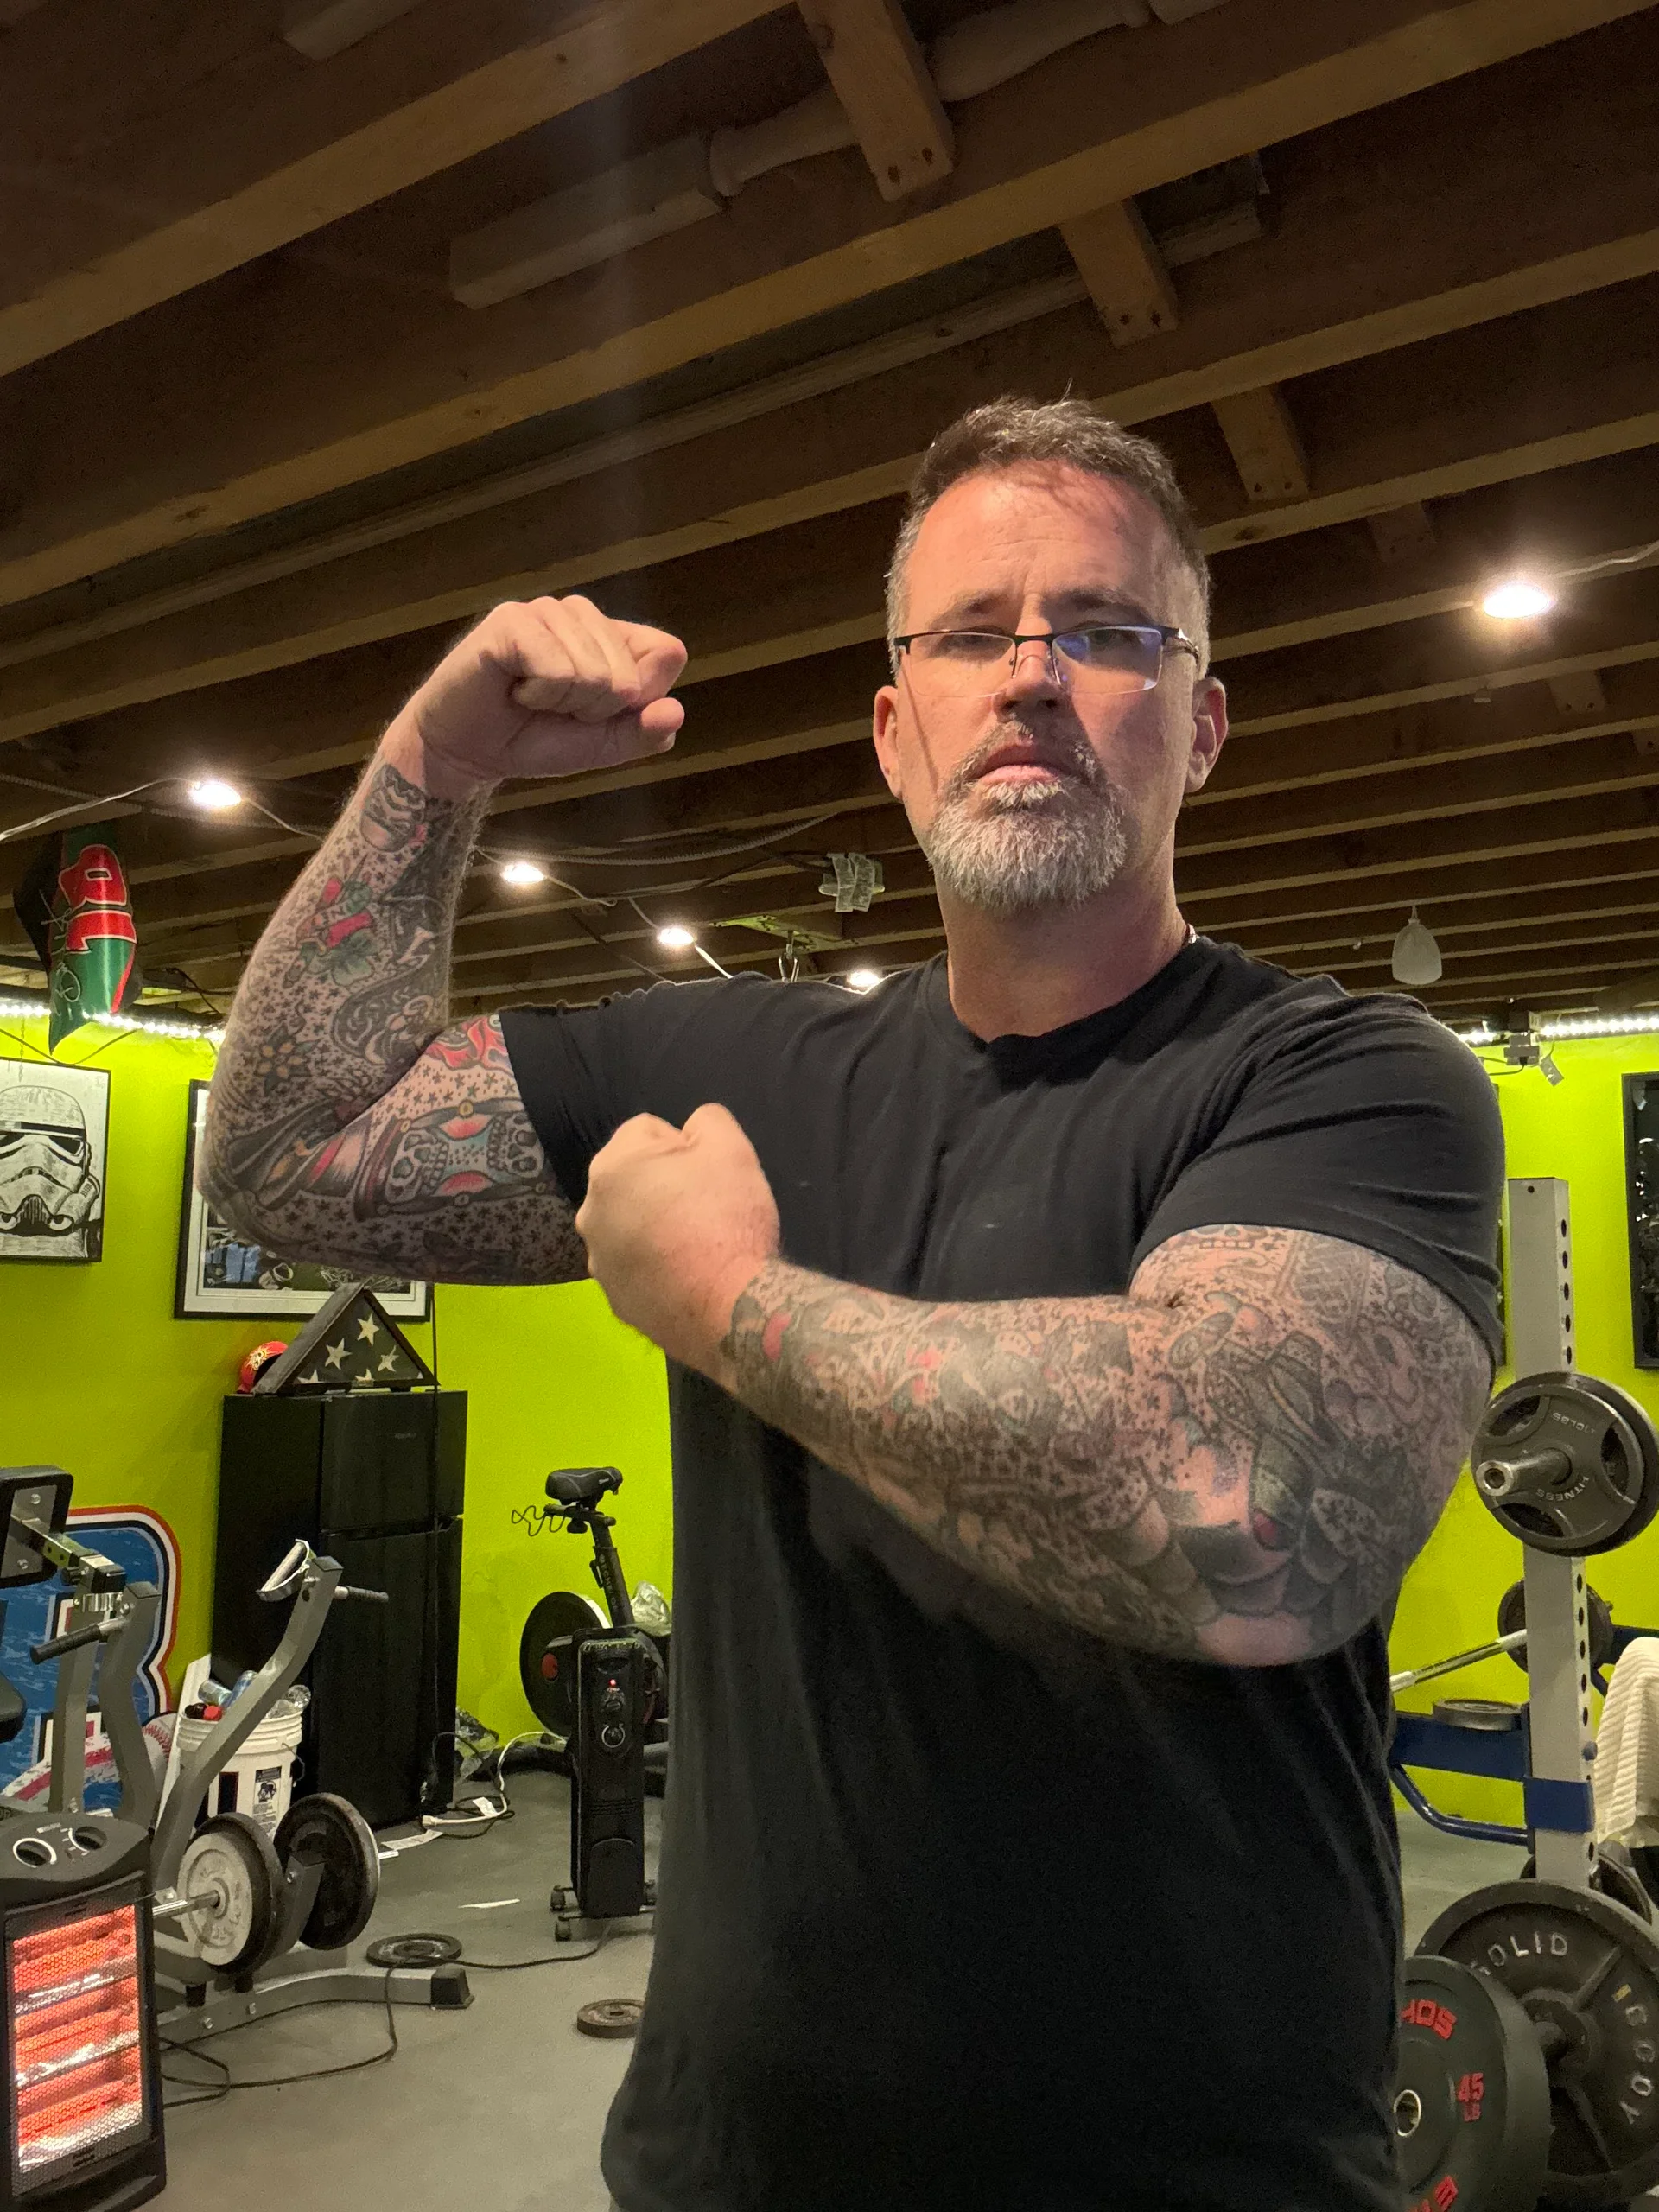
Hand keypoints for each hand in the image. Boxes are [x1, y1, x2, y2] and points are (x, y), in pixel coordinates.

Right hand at [382, 596, 686, 797]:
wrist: (468, 752)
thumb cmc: (533, 740)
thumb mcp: (601, 746)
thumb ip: (643, 731)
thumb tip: (676, 711)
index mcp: (612, 636)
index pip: (666, 652)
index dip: (639, 699)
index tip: (594, 711)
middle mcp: (582, 615)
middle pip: (630, 672)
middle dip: (594, 709)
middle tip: (553, 707)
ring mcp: (546, 611)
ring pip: (594, 673)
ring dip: (562, 704)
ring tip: (531, 698)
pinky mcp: (512, 620)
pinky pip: (557, 668)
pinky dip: (539, 694)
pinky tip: (514, 689)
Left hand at [576, 1104, 779, 1379]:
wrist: (732, 1308)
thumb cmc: (727, 1220)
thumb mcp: (732, 1149)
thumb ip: (707, 1120)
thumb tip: (693, 1127)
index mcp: (611, 1167)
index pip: (649, 1131)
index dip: (686, 1146)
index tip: (709, 1174)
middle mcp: (591, 1212)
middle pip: (633, 1179)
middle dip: (664, 1185)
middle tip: (705, 1207)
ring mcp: (598, 1261)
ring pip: (631, 1224)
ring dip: (656, 1226)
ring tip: (696, 1246)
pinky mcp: (614, 1299)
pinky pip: (635, 1267)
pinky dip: (655, 1267)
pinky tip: (687, 1276)